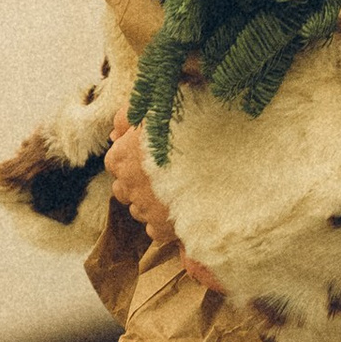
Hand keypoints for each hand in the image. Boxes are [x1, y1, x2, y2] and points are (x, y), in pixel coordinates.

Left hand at [103, 123, 224, 295]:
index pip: (115, 162)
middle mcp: (129, 185)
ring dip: (151, 203)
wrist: (226, 156)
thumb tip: (113, 133)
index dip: (132, 158)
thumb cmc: (190, 127)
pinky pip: (154, 230)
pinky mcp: (164, 228)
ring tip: (178, 191)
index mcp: (122, 156)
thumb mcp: (156, 111)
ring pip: (139, 210)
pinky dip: (164, 222)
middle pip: (123, 189)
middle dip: (138, 183)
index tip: (151, 156)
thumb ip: (128, 118)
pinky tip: (182, 208)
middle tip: (166, 174)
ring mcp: (146, 208)